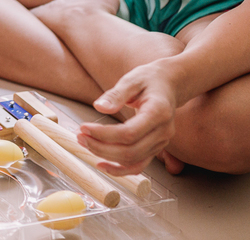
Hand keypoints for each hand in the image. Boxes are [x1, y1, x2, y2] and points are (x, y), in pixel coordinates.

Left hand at [77, 60, 179, 174]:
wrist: (169, 85)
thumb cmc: (149, 80)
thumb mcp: (132, 79)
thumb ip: (116, 94)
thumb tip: (99, 107)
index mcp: (158, 112)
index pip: (129, 133)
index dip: (104, 135)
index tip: (84, 127)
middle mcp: (163, 132)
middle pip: (130, 151)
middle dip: (101, 147)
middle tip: (80, 136)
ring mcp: (161, 143)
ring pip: (132, 160)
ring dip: (106, 156)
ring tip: (85, 143)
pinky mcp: (155, 148)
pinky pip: (138, 165)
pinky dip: (120, 169)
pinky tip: (101, 164)